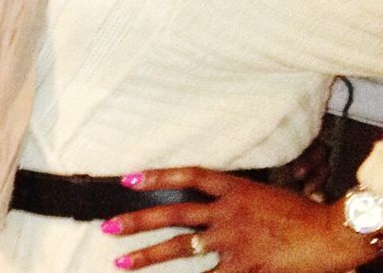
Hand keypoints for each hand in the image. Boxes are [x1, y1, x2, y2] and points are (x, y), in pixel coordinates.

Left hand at [103, 166, 378, 270]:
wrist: (332, 233)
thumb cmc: (303, 214)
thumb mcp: (264, 196)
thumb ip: (235, 201)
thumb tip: (209, 207)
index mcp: (234, 189)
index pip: (187, 176)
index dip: (156, 176)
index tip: (128, 179)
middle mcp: (228, 212)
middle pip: (173, 213)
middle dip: (137, 220)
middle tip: (107, 225)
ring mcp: (234, 240)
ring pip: (182, 248)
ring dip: (149, 256)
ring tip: (121, 261)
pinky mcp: (246, 266)